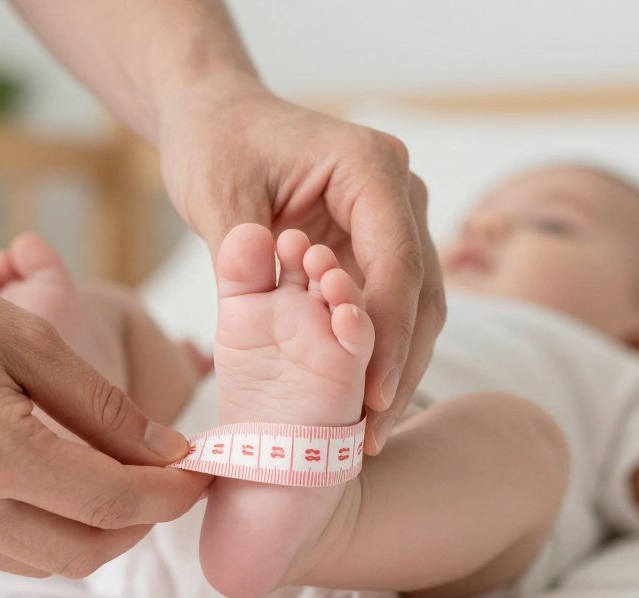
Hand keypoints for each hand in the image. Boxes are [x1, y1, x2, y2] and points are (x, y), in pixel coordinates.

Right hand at [0, 244, 209, 576]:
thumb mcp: (28, 338)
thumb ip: (105, 407)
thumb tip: (169, 454)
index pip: (111, 501)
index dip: (170, 494)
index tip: (202, 473)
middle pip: (83, 552)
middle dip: (140, 523)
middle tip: (165, 480)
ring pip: (44, 563)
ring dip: (94, 532)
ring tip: (115, 478)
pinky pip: (0, 554)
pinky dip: (44, 532)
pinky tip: (55, 486)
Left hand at [158, 80, 443, 453]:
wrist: (220, 120)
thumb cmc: (217, 146)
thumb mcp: (217, 194)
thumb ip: (242, 250)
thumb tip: (261, 298)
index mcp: (368, 168)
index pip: (396, 261)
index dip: (388, 334)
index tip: (374, 397)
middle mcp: (397, 190)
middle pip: (421, 290)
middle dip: (402, 365)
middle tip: (375, 435)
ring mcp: (394, 218)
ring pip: (418, 304)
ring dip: (399, 367)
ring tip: (371, 434)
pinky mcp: (378, 243)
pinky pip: (392, 304)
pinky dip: (380, 351)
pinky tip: (360, 402)